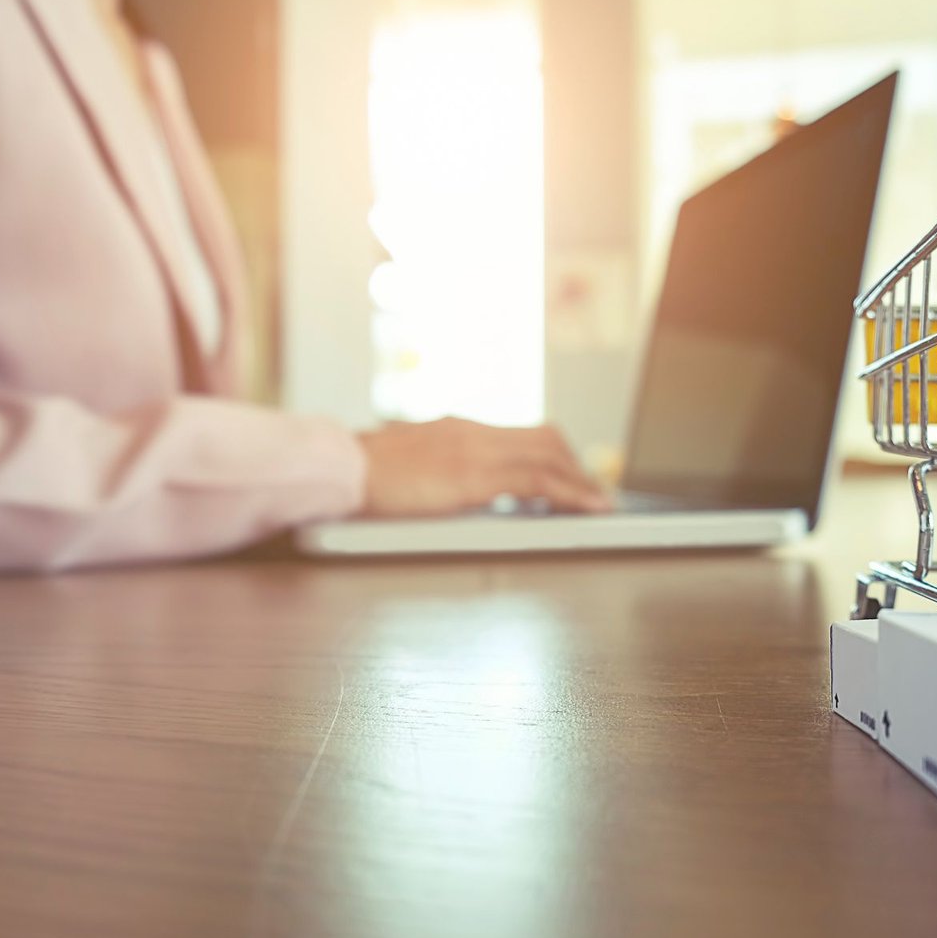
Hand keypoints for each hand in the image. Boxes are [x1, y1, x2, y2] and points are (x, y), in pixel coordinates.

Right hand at [356, 417, 612, 517]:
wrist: (338, 468)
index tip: (571, 472)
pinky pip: (538, 480)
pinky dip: (570, 493)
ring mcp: (475, 449)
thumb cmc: (358, 475)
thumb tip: (444, 489)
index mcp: (455, 429)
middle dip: (574, 466)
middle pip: (544, 438)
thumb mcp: (403, 466)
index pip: (520, 433)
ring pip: (549, 454)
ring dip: (580, 480)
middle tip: (593, 493)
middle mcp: (472, 431)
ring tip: (599, 504)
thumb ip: (430, 470)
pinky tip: (588, 508)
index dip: (554, 454)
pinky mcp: (474, 475)